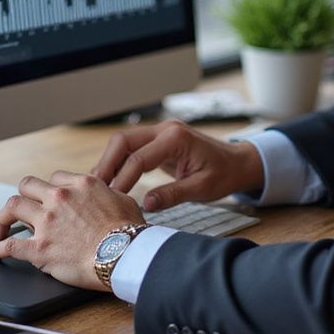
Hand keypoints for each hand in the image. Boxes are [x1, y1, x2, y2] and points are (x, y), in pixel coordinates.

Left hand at [0, 172, 144, 289]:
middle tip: (21, 209)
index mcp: (81, 185)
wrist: (125, 255)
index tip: (49, 199)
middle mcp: (60, 198)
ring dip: (3, 217)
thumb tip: (107, 196)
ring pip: (12, 207)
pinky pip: (8, 245)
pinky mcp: (39, 248)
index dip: (50, 189)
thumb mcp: (123, 200)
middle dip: (23, 196)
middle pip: (27, 185)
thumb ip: (108, 194)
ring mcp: (47, 222)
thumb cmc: (129, 232)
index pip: (55, 178)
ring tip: (0, 227)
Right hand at [91, 120, 264, 210]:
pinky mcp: (159, 140)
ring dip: (110, 162)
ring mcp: (161, 132)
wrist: (238, 162)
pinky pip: (132, 147)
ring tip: (99, 186)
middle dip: (106, 163)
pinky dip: (120, 161)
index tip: (112, 199)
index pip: (139, 158)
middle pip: (123, 141)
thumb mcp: (202, 188)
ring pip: (124, 142)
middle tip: (96, 189)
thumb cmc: (224, 174)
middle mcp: (165, 129)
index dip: (122, 179)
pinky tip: (112, 180)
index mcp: (176, 138)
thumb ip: (173, 194)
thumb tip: (145, 204)